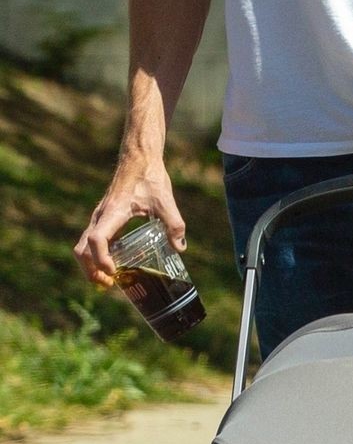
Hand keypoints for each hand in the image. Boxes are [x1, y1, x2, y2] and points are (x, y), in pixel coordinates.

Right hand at [74, 162, 184, 285]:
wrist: (139, 158)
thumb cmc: (150, 177)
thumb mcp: (165, 201)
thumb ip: (174, 224)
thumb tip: (180, 248)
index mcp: (113, 213)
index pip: (96, 240)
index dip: (101, 259)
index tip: (113, 272)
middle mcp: (100, 217)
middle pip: (82, 250)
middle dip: (90, 270)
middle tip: (108, 285)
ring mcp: (100, 218)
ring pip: (83, 246)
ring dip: (90, 265)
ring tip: (109, 280)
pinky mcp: (104, 218)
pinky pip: (92, 241)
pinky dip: (97, 255)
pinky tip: (114, 264)